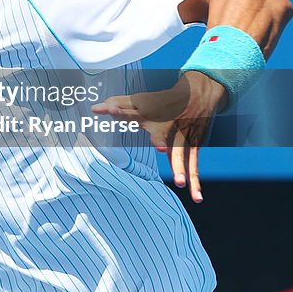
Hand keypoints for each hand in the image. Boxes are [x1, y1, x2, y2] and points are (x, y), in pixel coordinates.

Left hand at [91, 71, 226, 202]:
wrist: (199, 92)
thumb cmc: (162, 101)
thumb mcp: (142, 100)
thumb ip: (119, 105)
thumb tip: (93, 108)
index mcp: (149, 112)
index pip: (132, 110)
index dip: (120, 110)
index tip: (108, 108)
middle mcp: (166, 123)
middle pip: (161, 132)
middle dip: (160, 139)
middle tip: (160, 148)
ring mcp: (182, 135)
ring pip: (182, 152)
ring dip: (180, 167)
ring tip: (180, 183)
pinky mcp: (193, 145)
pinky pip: (194, 164)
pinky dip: (195, 181)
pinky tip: (197, 198)